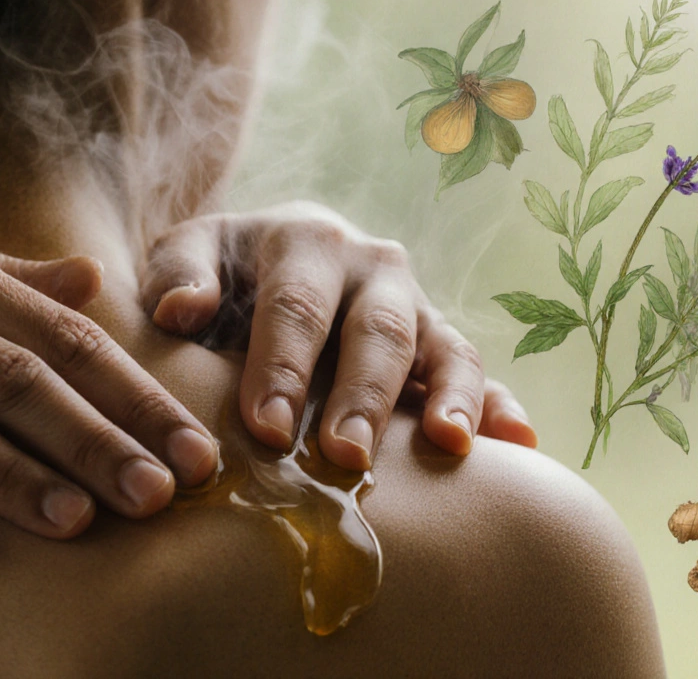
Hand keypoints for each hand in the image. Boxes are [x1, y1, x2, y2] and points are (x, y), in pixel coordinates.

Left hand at [140, 200, 536, 470]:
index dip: (282, 366)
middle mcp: (372, 268)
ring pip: (442, 346)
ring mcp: (415, 307)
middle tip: (345, 455)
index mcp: (307, 242)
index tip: (262, 427)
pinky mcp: (440, 346)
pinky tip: (518, 442)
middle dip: (361, 395)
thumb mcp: (188, 255)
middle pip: (375, 330)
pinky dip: (497, 404)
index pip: (296, 306)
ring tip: (444, 445)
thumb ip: (179, 272)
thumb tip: (180, 310)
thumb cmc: (219, 272)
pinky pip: (476, 373)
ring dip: (446, 397)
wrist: (267, 267)